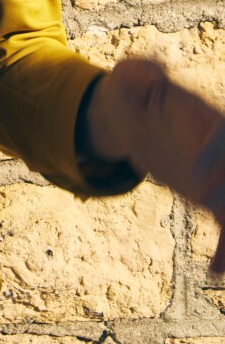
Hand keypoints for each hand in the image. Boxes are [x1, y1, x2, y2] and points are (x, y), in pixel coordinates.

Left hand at [84, 59, 224, 272]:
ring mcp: (218, 175)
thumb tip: (151, 77)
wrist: (128, 113)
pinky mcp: (209, 197)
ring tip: (224, 263)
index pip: (224, 132)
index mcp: (207, 117)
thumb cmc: (131, 89)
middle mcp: (220, 150)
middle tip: (220, 212)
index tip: (197, 168)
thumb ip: (140, 73)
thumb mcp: (128, 76)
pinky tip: (214, 271)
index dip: (219, 149)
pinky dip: (224, 250)